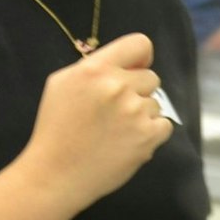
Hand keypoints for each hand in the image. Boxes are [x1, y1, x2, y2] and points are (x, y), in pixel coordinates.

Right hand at [20, 33, 173, 208]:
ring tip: (116, 131)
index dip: (140, 58)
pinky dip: (151, 134)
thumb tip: (127, 63)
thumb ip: (94, 67)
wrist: (55, 175)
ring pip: (156, 103)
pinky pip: (164, 125)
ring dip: (142, 115)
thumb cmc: (56, 130)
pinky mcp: (147, 137)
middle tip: (115, 112)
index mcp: (95, 69)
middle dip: (137, 92)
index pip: (139, 44)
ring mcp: (134, 112)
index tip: (134, 71)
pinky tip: (128, 142)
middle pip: (151, 77)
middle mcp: (117, 86)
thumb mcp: (62, 84)